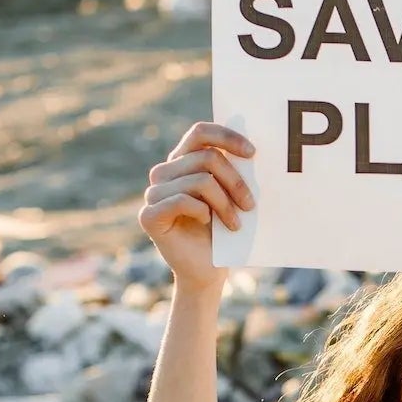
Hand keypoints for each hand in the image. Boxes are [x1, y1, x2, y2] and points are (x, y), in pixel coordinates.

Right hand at [140, 121, 254, 290]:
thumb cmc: (223, 230)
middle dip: (235, 181)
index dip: (227, 137)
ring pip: (200, 180)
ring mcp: (153, 193)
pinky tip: (208, 222)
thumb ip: (233, 170)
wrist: (208, 269)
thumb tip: (252, 149)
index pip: (200, 132)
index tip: (253, 153)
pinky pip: (182, 200)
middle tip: (250, 205)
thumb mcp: (232, 195)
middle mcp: (164, 172)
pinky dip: (203, 211)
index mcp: (183, 161)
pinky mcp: (149, 215)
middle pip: (207, 157)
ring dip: (225, 203)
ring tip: (235, 222)